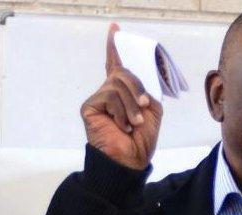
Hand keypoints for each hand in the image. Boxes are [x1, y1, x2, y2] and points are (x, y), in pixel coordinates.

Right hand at [80, 23, 162, 170]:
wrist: (130, 159)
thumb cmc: (141, 138)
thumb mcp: (152, 111)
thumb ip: (145, 91)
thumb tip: (133, 82)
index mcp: (124, 92)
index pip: (117, 65)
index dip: (115, 47)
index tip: (115, 28)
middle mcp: (108, 92)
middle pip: (123, 73)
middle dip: (137, 88)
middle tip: (144, 106)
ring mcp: (98, 99)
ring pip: (117, 84)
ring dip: (131, 104)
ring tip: (134, 122)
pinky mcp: (90, 106)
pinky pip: (109, 96)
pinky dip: (120, 111)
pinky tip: (121, 125)